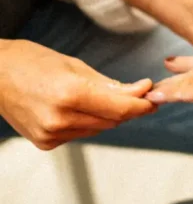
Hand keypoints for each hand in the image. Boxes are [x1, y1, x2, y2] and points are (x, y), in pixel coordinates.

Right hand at [0, 40, 155, 149]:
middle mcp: (60, 119)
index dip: (142, 104)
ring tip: (112, 98)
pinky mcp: (46, 143)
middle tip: (142, 96)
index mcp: (69, 94)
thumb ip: (107, 84)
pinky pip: (80, 134)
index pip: (120, 108)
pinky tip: (82, 109)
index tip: (153, 96)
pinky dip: (89, 122)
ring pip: (98, 129)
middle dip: (130, 109)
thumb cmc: (29, 61)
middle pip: (112, 121)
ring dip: (110, 116)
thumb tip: (137, 92)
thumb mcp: (72, 64)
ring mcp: (51, 134)